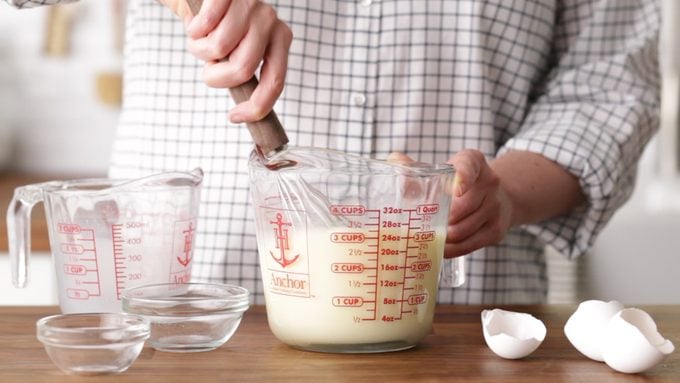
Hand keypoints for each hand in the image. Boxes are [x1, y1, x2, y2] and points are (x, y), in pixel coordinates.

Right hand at [162, 0, 292, 122]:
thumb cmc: (218, 28)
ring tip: (202, 38)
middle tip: (209, 68)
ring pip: (218, 48)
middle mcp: (270, 20)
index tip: (234, 117)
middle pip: (243, 69)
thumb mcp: (238, 52)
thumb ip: (244, 74)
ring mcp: (250, 4)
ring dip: (200, 50)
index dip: (255, 107)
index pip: (275, 82)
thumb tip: (244, 112)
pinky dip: (193, 30)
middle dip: (217, 77)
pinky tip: (198, 21)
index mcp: (280, 39)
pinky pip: (204, 25)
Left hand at [388, 151, 513, 257]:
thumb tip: (395, 161)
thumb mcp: (440, 170)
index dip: (463, 177)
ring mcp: (495, 207)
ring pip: (462, 230)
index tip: (455, 189)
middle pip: (460, 207)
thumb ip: (413, 167)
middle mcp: (489, 182)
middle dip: (439, 219)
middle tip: (422, 224)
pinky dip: (451, 250)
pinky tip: (441, 248)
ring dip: (442, 237)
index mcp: (472, 161)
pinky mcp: (496, 229)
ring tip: (429, 237)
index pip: (469, 166)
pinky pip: (469, 245)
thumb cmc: (456, 184)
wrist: (495, 198)